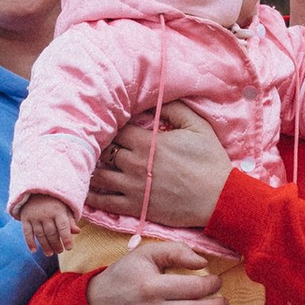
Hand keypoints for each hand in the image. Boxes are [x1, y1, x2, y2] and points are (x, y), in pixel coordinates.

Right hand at [19, 193, 77, 256]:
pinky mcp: (25, 218)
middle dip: (56, 244)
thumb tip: (77, 232)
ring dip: (45, 246)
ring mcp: (34, 216)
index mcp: (58, 210)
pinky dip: (30, 242)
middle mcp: (45, 213)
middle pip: (51, 233)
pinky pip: (27, 232)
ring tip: (50, 253)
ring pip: (40, 234)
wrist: (36, 191)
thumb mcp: (64, 208)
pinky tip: (34, 250)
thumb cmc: (54, 202)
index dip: (66, 238)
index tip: (69, 248)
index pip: (63, 226)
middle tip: (59, 251)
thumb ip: (70, 220)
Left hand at [89, 100, 231, 229]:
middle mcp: (134, 164)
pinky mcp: (134, 206)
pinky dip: (91, 195)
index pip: (115, 129)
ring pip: (98, 174)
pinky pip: (104, 201)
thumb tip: (156, 98)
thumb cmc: (210, 161)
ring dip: (91, 168)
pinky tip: (85, 189)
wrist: (219, 199)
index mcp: (147, 143)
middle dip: (100, 146)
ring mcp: (132, 187)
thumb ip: (175, 108)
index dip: (111, 126)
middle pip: (103, 150)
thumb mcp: (198, 126)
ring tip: (87, 164)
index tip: (111, 125)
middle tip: (94, 143)